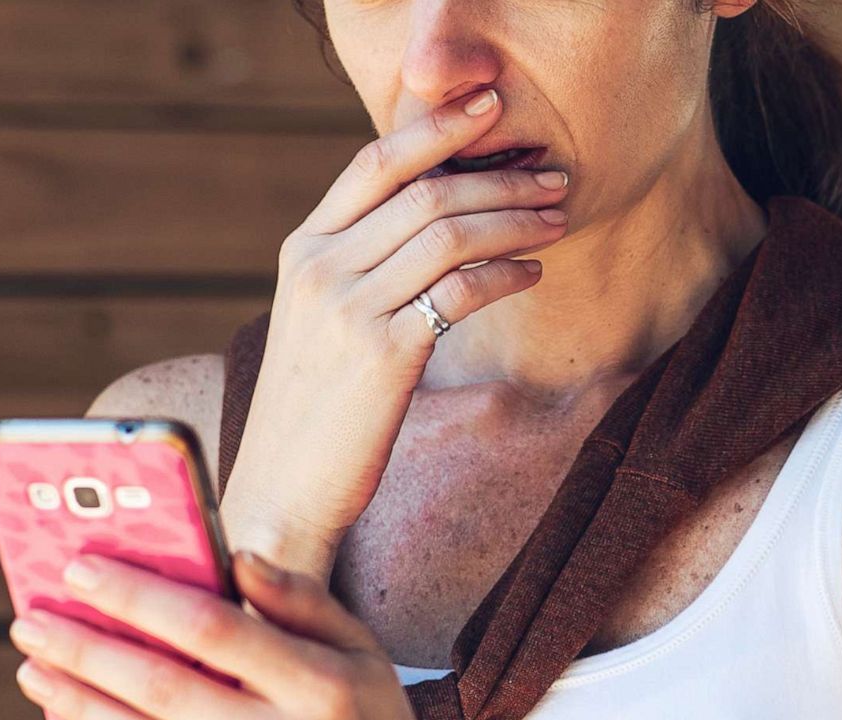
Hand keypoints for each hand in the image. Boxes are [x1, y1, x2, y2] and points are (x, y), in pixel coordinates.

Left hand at [8, 549, 478, 719]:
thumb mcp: (361, 653)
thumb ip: (301, 601)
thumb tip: (236, 555)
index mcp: (324, 685)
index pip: (214, 629)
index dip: (141, 598)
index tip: (81, 571)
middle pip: (164, 688)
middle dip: (86, 649)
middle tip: (31, 620)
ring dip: (79, 705)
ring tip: (35, 671)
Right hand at [223, 86, 571, 573]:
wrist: (284, 488)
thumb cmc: (317, 409)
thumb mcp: (320, 322)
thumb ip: (360, 266)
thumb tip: (434, 222)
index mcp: (303, 250)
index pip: (374, 162)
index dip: (437, 127)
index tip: (492, 108)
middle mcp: (321, 267)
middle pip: (425, 192)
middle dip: (501, 176)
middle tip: (555, 175)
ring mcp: (350, 308)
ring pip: (449, 232)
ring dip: (515, 219)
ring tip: (557, 219)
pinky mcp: (385, 352)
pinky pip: (462, 290)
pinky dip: (506, 273)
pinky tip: (532, 275)